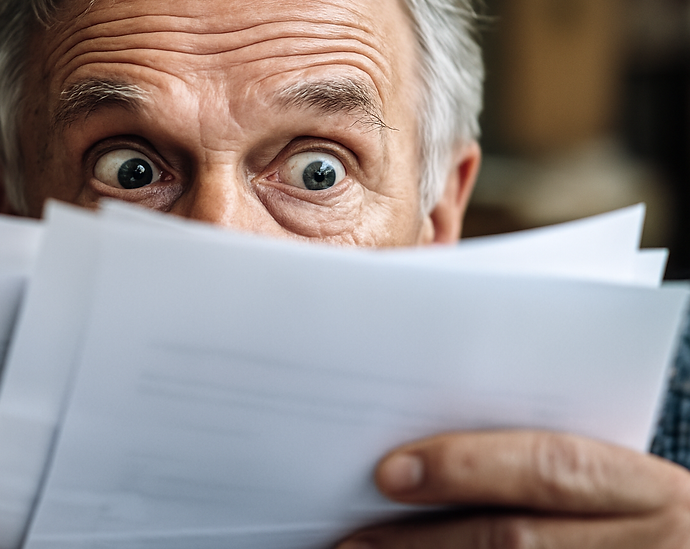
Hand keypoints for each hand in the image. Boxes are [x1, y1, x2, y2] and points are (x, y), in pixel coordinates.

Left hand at [341, 430, 689, 547]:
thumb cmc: (638, 513)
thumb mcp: (617, 480)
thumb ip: (543, 464)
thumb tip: (422, 459)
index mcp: (646, 491)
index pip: (550, 469)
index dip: (466, 468)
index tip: (389, 472)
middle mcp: (646, 544)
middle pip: (517, 541)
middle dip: (426, 543)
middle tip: (353, 541)